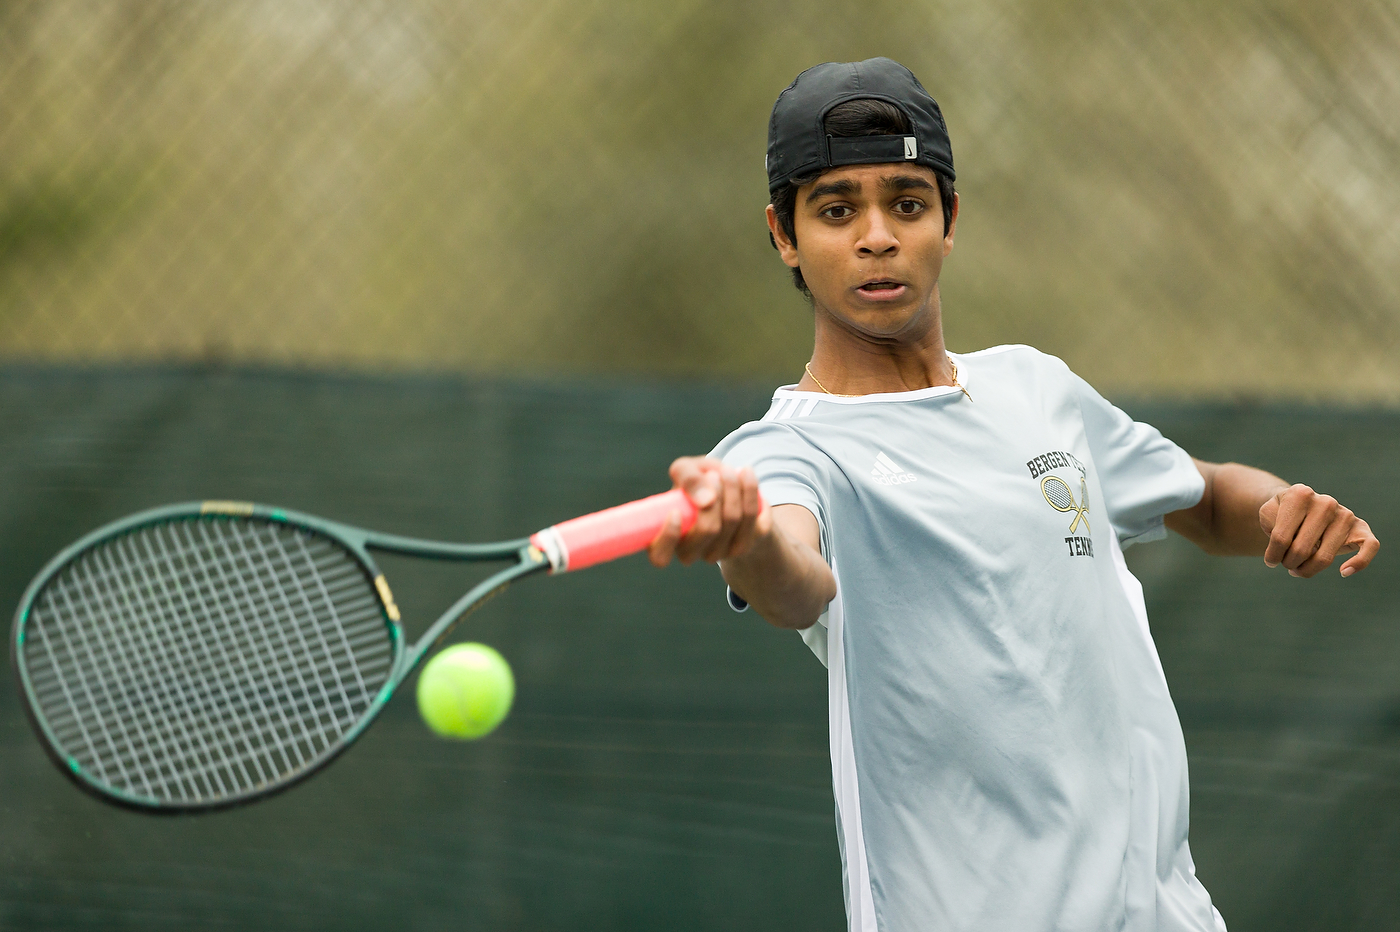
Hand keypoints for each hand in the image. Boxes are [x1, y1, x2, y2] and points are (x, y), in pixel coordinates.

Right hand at [647, 457, 769, 566]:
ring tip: (730, 470)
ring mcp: (721, 553)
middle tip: (715, 474)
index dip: (668, 537)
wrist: (728, 488)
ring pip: (733, 520)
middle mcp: (693, 552)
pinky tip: (746, 476)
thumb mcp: (686, 470)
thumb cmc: (698, 482)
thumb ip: (688, 477)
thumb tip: (707, 500)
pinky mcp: (747, 544)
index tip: (675, 512)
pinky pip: (754, 517)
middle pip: (708, 529)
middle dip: (716, 495)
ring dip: (734, 488)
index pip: (660, 556)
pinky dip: (751, 490)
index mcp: (668, 538)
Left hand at [1259, 484, 1379, 577]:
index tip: (1270, 561)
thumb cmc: (1282, 514)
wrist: (1302, 505)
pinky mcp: (1361, 527)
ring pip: (1325, 558)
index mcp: (1300, 495)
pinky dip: (1359, 563)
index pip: (1281, 538)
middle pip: (1302, 550)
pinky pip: (1370, 547)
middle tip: (1285, 563)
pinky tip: (1343, 572)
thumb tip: (1285, 544)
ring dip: (1307, 570)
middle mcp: (1326, 502)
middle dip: (1289, 563)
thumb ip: (1271, 525)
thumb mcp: (1267, 515)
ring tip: (1297, 568)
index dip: (1272, 556)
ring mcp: (1345, 514)